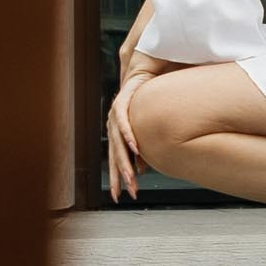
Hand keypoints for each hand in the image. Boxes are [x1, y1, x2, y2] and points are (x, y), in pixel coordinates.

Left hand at [107, 70, 151, 203]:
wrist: (148, 70)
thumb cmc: (151, 99)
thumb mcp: (149, 130)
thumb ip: (143, 150)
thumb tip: (141, 169)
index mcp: (119, 134)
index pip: (118, 160)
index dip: (117, 178)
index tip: (120, 196)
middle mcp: (114, 126)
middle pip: (116, 156)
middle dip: (119, 177)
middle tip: (124, 194)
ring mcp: (116, 113)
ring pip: (118, 143)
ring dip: (125, 161)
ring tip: (129, 178)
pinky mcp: (122, 101)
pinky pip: (124, 121)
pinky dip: (128, 135)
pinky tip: (134, 148)